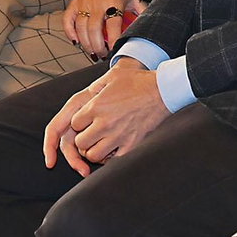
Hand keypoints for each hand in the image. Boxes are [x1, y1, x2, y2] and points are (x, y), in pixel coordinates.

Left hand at [42, 60, 167, 176]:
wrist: (162, 91)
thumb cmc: (139, 82)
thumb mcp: (113, 75)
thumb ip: (96, 85)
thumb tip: (88, 94)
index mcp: (96, 106)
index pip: (74, 124)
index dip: (78, 124)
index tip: (86, 122)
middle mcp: (104, 123)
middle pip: (80, 143)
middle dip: (82, 140)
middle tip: (90, 135)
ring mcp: (117, 136)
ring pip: (93, 155)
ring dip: (94, 151)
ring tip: (100, 143)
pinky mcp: (131, 144)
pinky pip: (113, 161)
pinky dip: (111, 158)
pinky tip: (114, 149)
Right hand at [64, 0, 143, 59]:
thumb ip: (142, 12)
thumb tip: (148, 26)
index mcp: (113, 0)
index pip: (113, 24)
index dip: (114, 40)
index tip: (115, 51)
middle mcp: (97, 0)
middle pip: (94, 29)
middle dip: (98, 47)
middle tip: (103, 54)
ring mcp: (84, 1)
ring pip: (81, 28)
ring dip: (86, 44)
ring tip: (93, 51)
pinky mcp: (74, 3)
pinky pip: (68, 20)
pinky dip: (70, 32)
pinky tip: (76, 41)